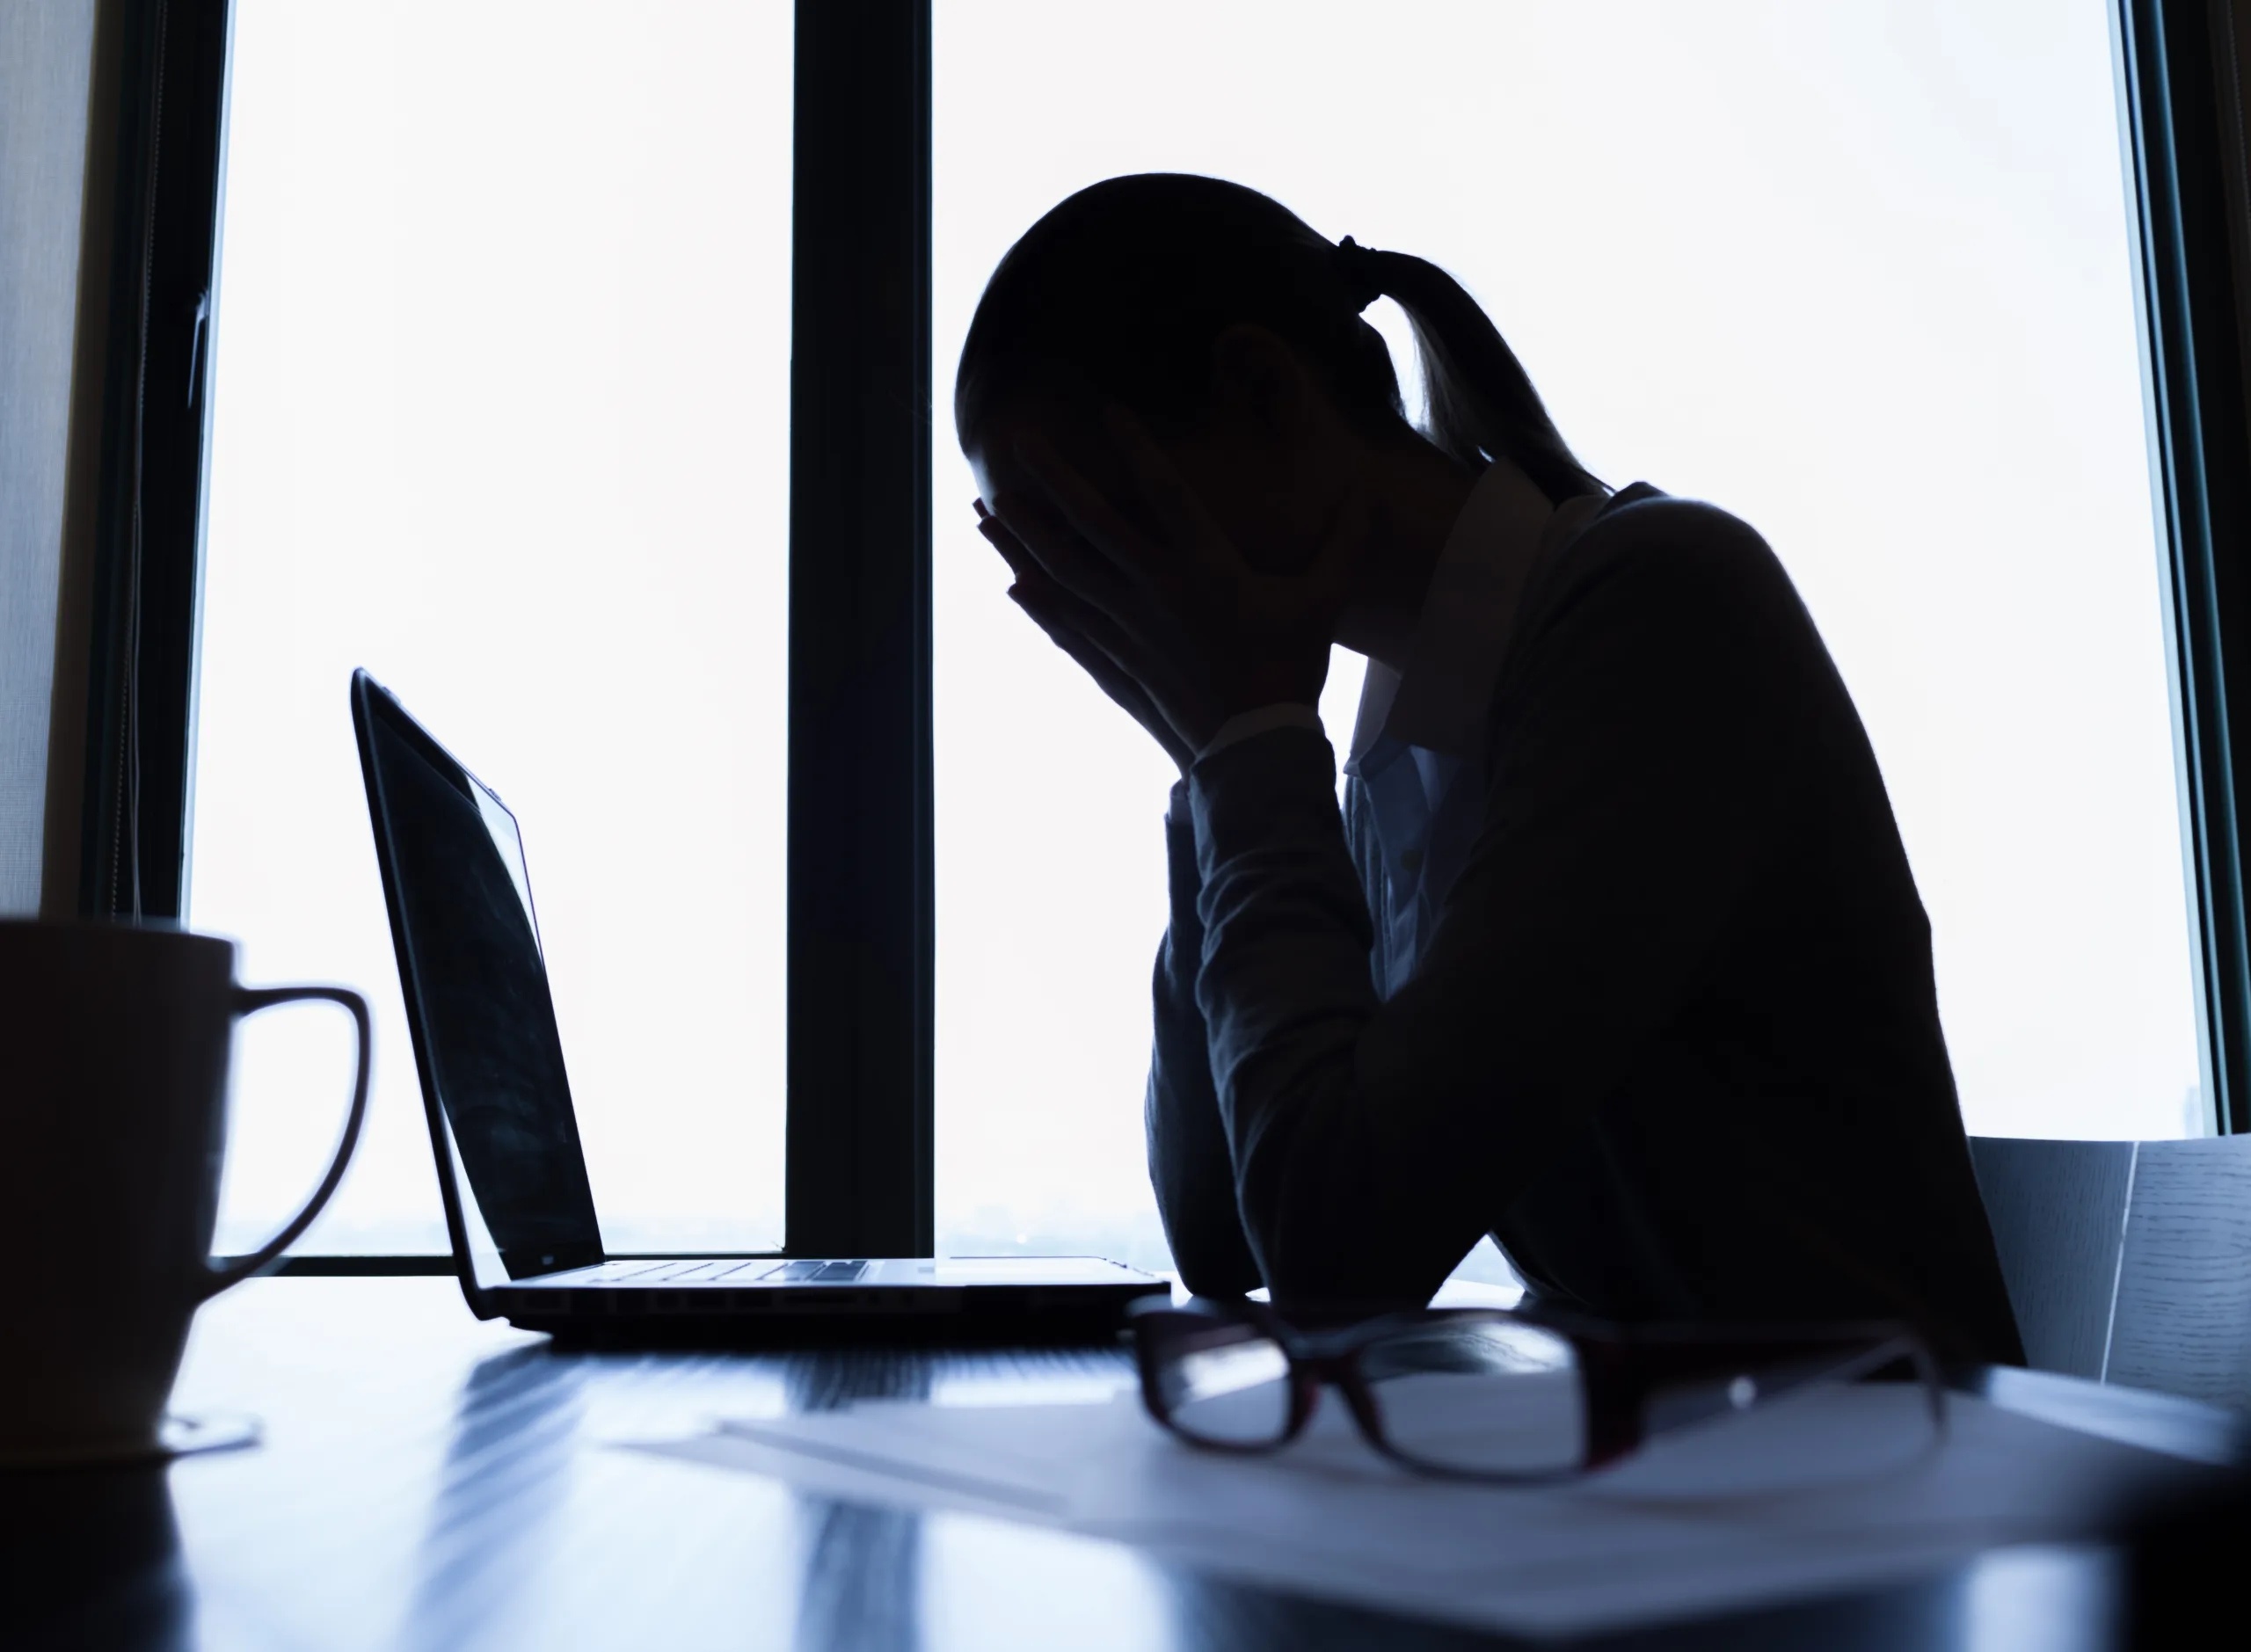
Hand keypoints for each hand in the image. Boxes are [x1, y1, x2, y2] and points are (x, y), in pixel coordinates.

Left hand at [991, 407, 1362, 755]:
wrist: (1256, 749)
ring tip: (987, 509)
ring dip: (1024, 538)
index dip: (1138, 450)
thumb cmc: (1291, 670)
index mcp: (1206, 568)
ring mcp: (1128, 628)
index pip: (1165, 493)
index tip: (1108, 412)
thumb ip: (1343, 544)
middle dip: (1052, 481)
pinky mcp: (1117, 663)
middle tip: (1016, 443)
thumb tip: (1368, 493)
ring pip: (1064, 572)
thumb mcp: (1322, 601)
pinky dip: (1039, 605)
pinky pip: (1067, 627)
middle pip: (1091, 525)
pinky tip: (1013, 586)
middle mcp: (1156, 590)